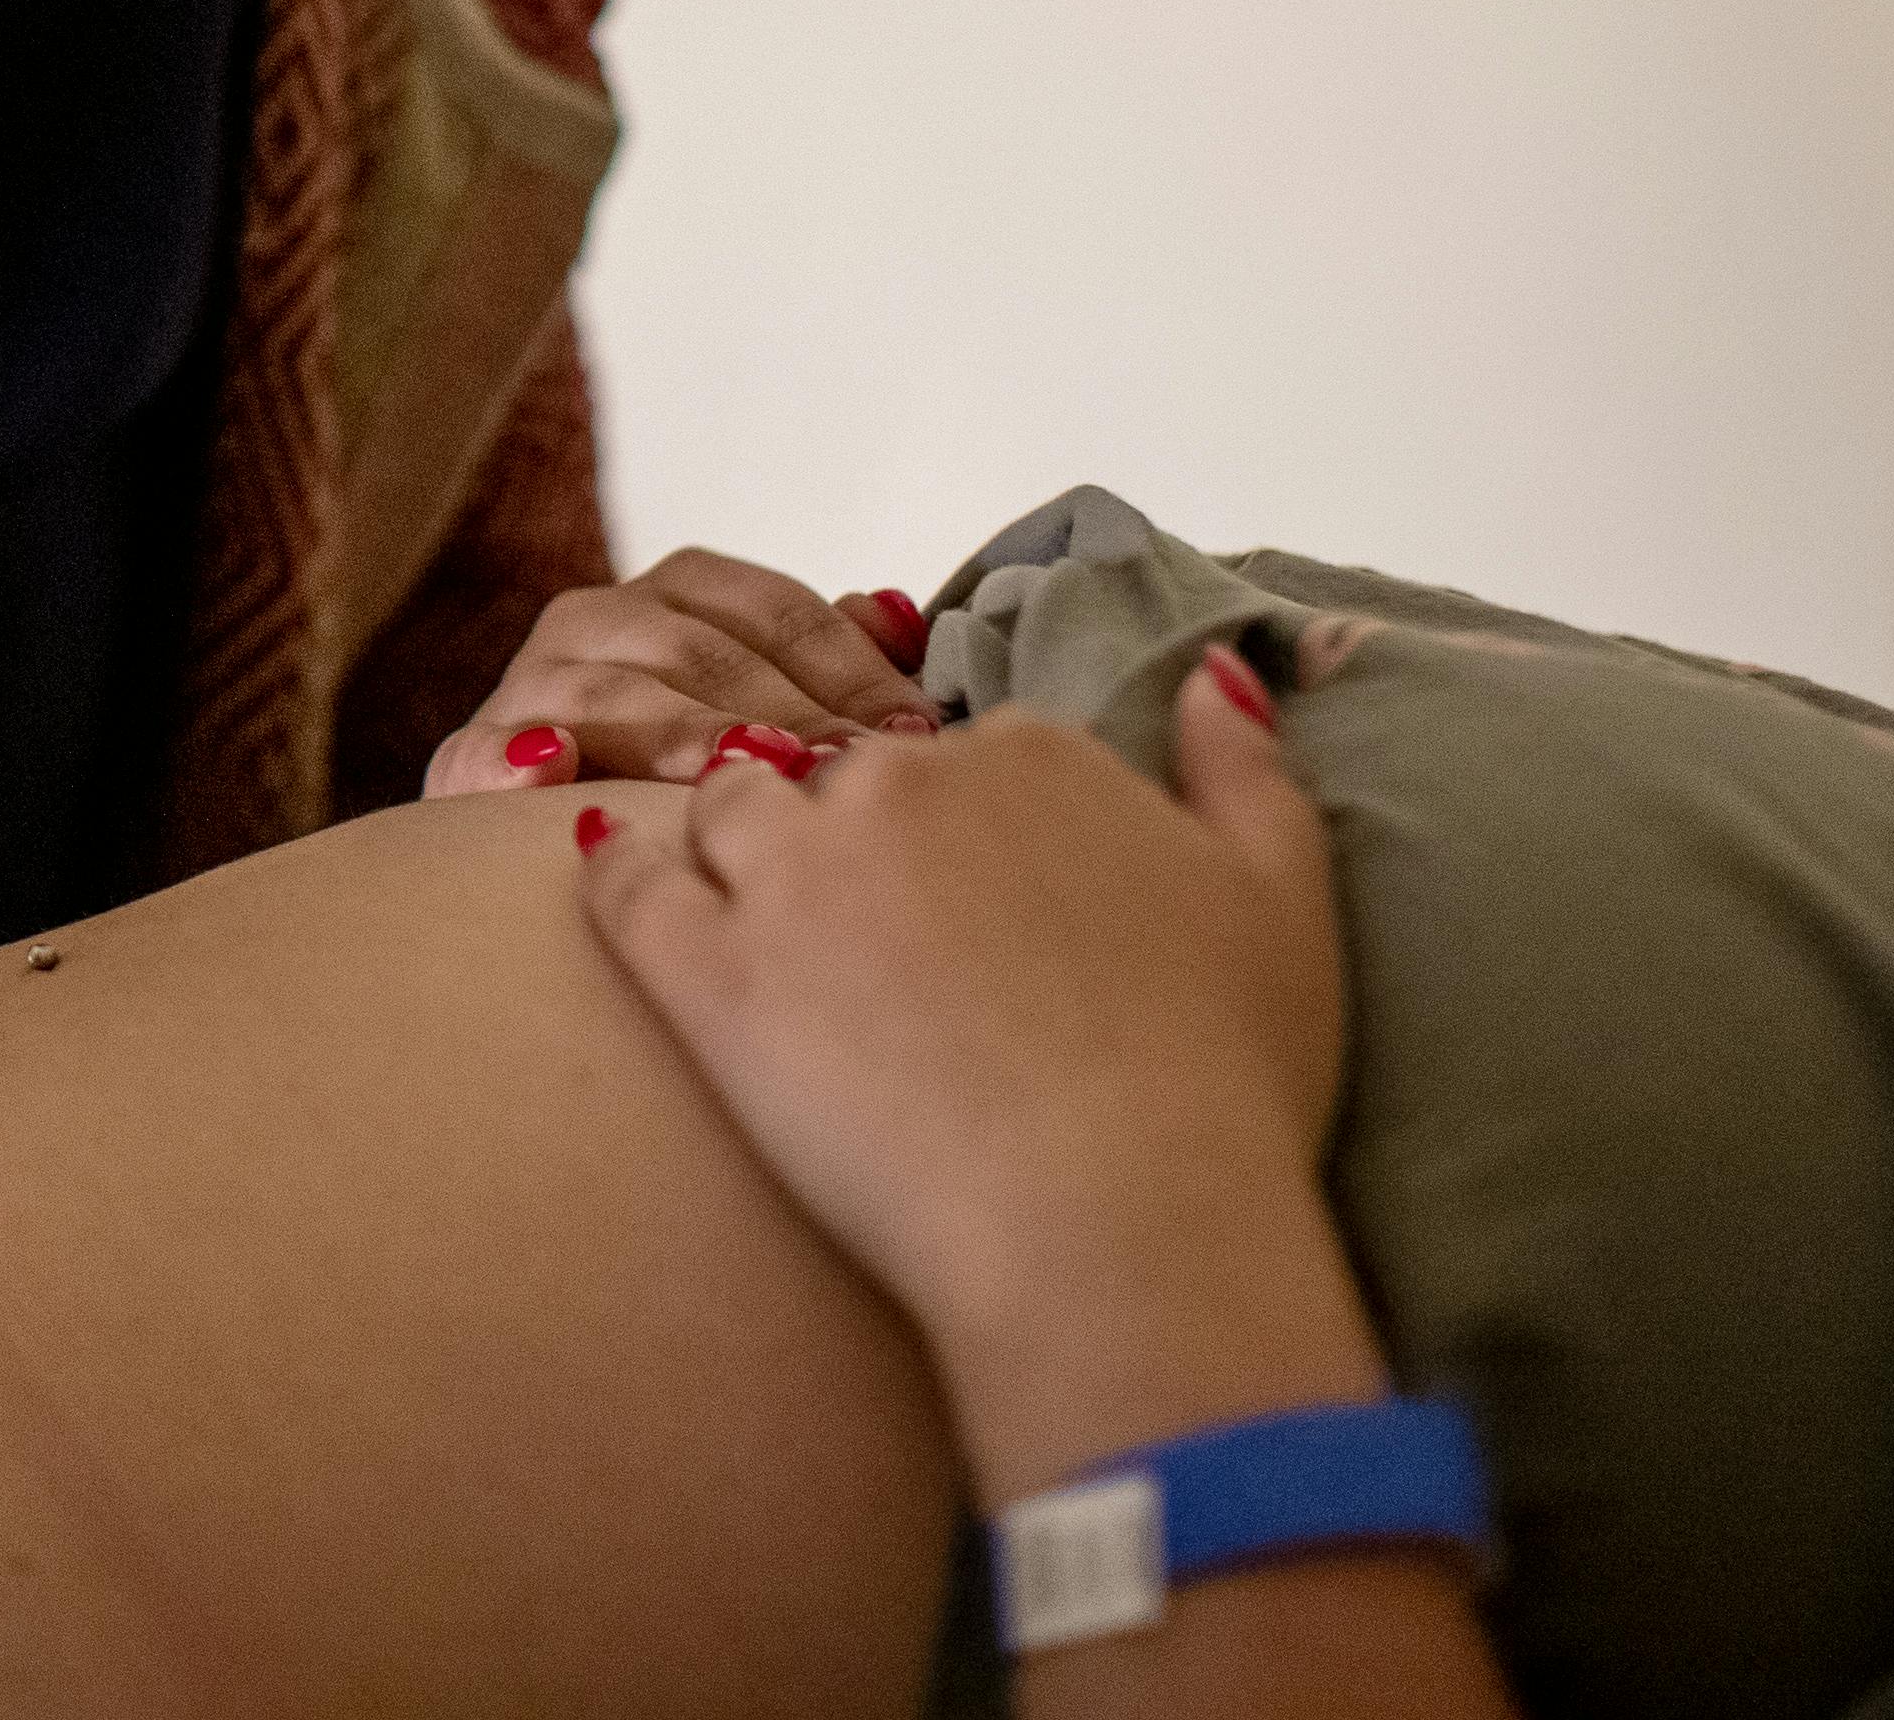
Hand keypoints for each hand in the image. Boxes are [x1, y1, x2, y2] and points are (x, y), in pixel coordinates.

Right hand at [432, 545, 938, 790]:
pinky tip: (552, 775)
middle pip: (698, 650)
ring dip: (677, 734)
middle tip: (847, 774)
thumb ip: (823, 660)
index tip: (915, 736)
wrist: (546, 851)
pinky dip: (516, 762)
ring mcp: (528, 686)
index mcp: (673, 595)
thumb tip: (897, 613)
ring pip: (610, 696)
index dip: (848, 666)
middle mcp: (594, 620)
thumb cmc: (684, 784)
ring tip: (735, 772)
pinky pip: (484, 754)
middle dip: (783, 712)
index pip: (772, 609)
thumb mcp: (763, 713)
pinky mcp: (467, 758)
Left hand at [571, 647, 1374, 1501]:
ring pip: (726, 814)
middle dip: (855, 847)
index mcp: (1028, 756)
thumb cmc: (1220, 1080)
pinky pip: (624, 895)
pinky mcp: (708, 975)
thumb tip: (1212, 668)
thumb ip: (1242, 768)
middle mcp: (896, 785)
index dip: (966, 837)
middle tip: (882, 955)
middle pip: (841, 782)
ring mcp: (791, 874)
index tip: (981, 917)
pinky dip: (612, 883)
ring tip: (763, 932)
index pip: (964, 761)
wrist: (1120, 1224)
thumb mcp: (1282, 900)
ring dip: (735, 853)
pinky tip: (612, 889)